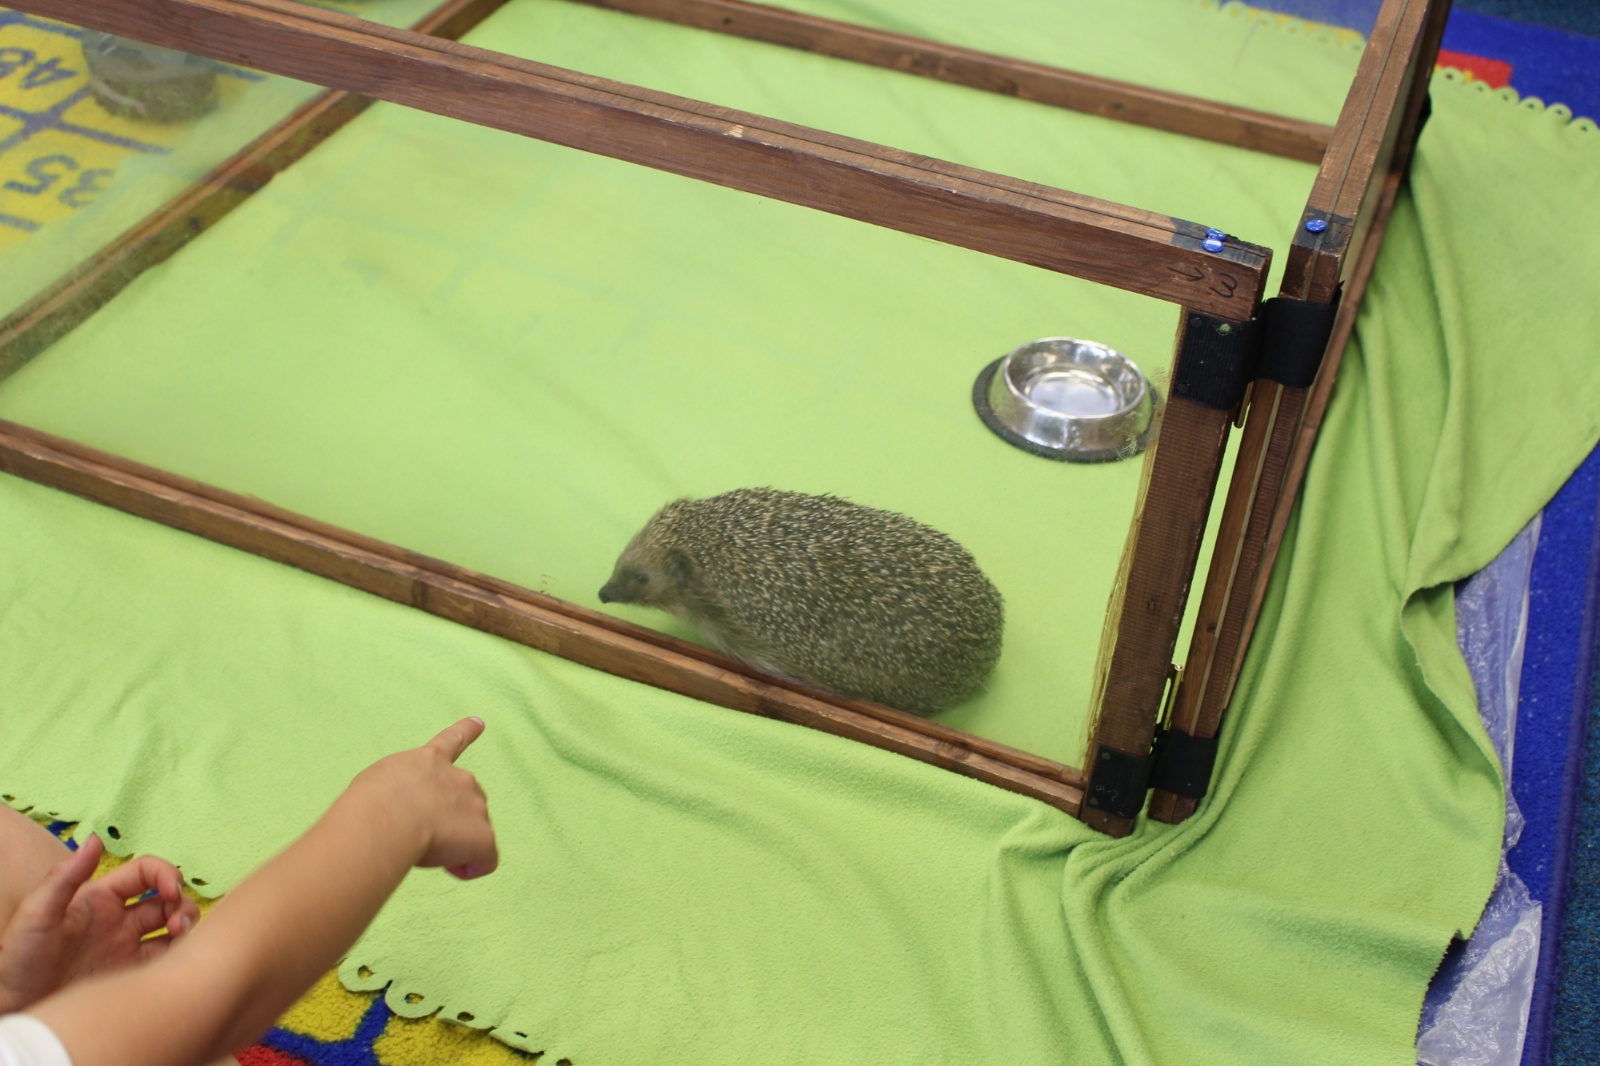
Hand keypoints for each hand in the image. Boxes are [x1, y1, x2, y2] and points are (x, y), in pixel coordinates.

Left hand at [0, 833, 199, 1011]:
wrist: (15, 1009)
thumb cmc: (18, 960)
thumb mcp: (36, 914)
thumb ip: (64, 877)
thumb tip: (95, 838)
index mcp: (100, 898)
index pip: (145, 873)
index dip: (165, 874)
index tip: (173, 891)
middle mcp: (119, 920)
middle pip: (167, 900)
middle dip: (182, 905)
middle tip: (178, 926)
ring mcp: (127, 949)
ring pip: (173, 929)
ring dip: (186, 929)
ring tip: (180, 944)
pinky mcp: (131, 976)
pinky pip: (166, 962)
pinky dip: (179, 957)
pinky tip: (174, 965)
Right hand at [345, 716, 497, 879]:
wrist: (385, 819)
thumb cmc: (369, 805)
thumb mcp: (378, 783)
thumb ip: (397, 791)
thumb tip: (403, 814)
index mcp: (428, 761)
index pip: (451, 741)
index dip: (466, 731)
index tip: (479, 722)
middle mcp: (458, 778)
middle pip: (466, 800)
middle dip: (450, 819)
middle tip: (418, 834)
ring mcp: (475, 805)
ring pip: (474, 832)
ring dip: (454, 844)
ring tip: (423, 849)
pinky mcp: (483, 836)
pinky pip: (484, 860)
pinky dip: (469, 868)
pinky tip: (449, 869)